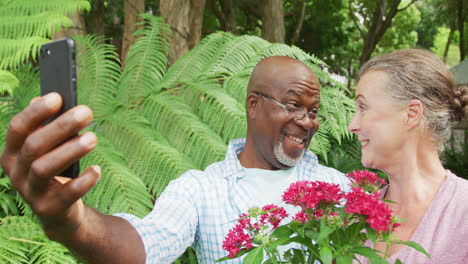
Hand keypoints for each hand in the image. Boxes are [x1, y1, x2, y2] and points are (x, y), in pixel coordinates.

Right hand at [0, 92, 99, 239]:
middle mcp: (16, 172)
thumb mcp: (48, 149)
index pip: (18, 128)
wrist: (58, 213)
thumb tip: (49, 98)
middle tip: (86, 112)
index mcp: (12, 153)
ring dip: (71, 150)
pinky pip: (66, 194)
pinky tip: (97, 170)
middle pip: (34, 145)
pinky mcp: (49, 209)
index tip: (57, 97)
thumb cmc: (55, 170)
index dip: (36, 112)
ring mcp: (30, 192)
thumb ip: (47, 126)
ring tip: (93, 138)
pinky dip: (83, 181)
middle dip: (61, 126)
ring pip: (44, 168)